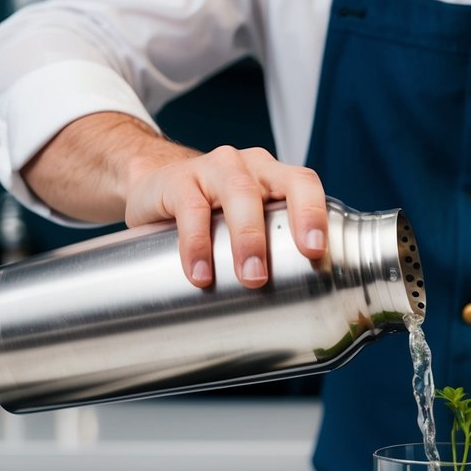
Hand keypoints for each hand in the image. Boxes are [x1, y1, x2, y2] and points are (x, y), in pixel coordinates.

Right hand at [125, 146, 328, 288]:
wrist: (155, 188)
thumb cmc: (217, 213)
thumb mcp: (250, 220)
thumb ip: (275, 247)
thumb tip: (301, 302)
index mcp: (274, 176)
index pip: (303, 184)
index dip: (312, 213)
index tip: (315, 251)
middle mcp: (248, 167)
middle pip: (267, 192)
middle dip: (272, 237)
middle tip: (268, 276)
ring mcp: (214, 169)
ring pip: (236, 194)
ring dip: (245, 239)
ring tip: (248, 278)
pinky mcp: (179, 180)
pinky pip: (190, 209)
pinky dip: (196, 244)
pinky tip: (200, 273)